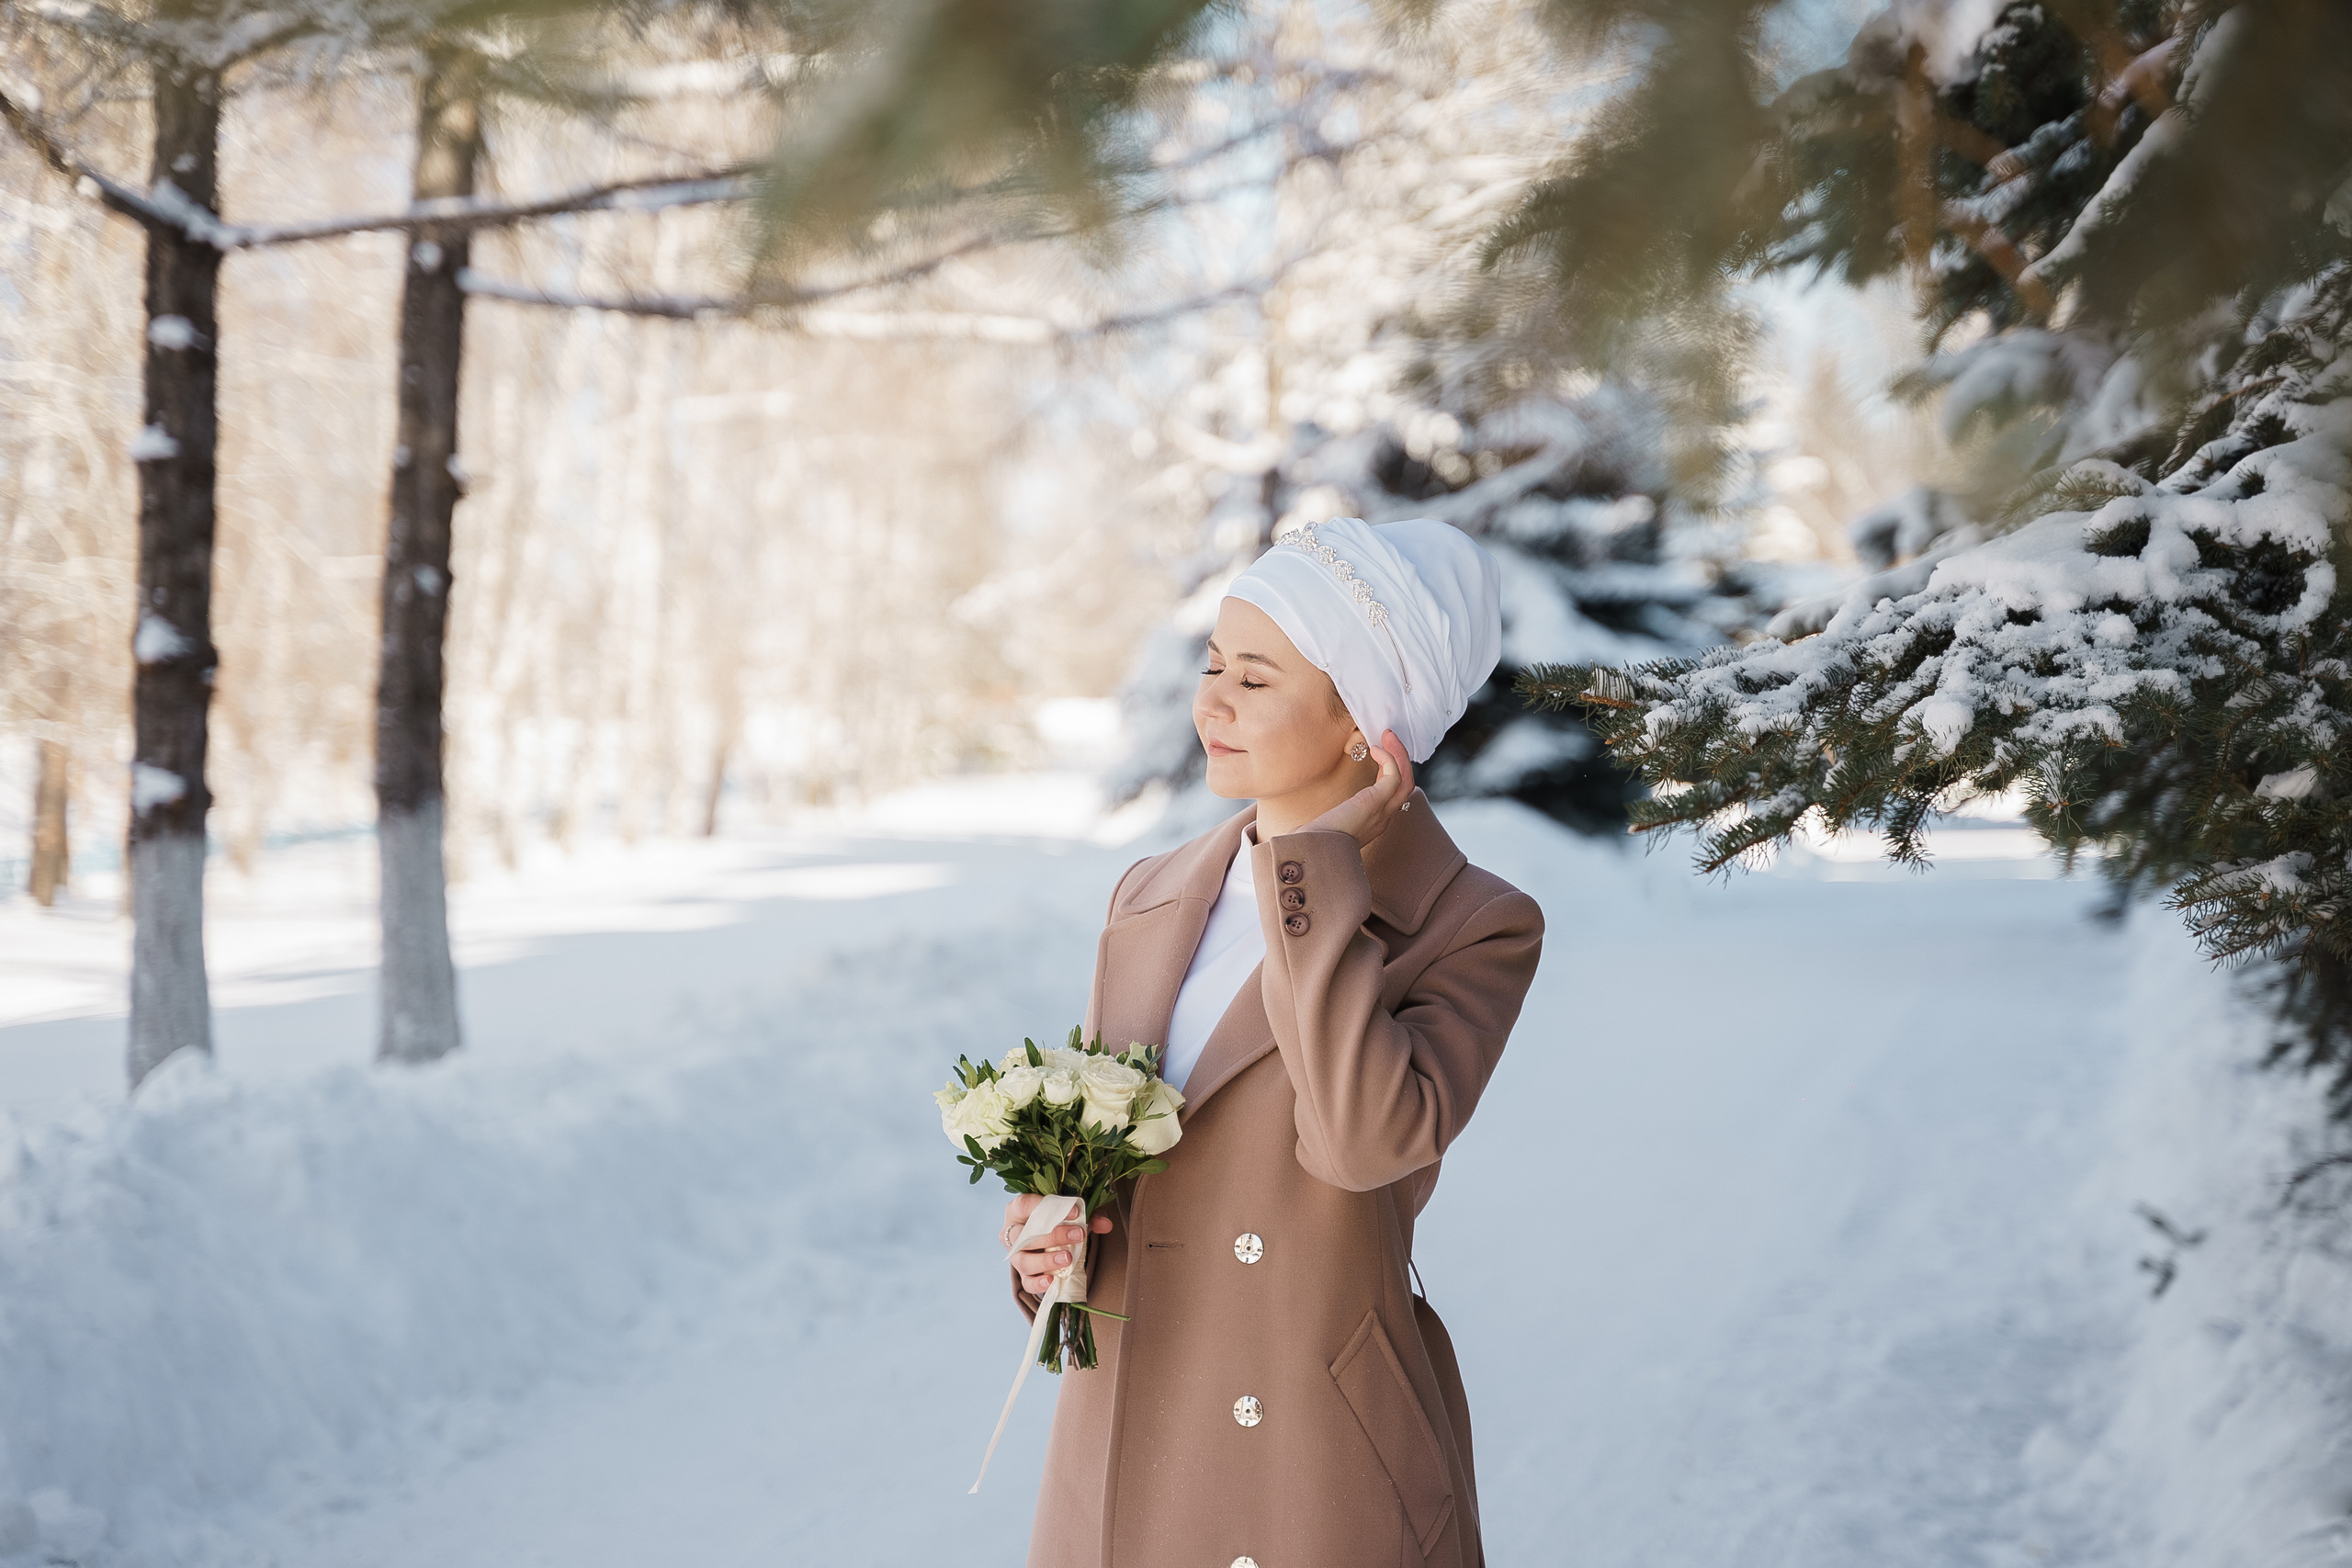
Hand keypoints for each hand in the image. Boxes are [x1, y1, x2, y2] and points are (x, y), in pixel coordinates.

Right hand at [1004, 1193, 1112, 1297]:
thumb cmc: (1056, 1220)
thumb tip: (1105, 1224)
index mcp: (1018, 1210)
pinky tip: (1052, 1281)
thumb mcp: (1071, 1213)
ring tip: (1068, 1258)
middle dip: (1052, 1236)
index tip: (1075, 1212)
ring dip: (1046, 1261)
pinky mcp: (1022, 1275)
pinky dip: (1038, 1283)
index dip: (1047, 1208)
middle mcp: (1011, 1233)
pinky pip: (1026, 1282)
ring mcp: (1015, 1256)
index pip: (1025, 1205)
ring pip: (1023, 1261)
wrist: (1048, 1238)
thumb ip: (1088, 1215)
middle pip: (1023, 1236)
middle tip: (1078, 1235)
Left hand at [1300, 729, 1414, 847]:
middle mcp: (1383, 819)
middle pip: (1405, 786)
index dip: (1389, 771)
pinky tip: (1375, 749)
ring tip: (1388, 736)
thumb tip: (1321, 810)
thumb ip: (1335, 815)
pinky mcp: (1376, 803)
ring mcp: (1382, 812)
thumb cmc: (1314, 839)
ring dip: (1399, 755)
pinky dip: (1389, 760)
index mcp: (1373, 824)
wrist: (1311, 849)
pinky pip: (1394, 776)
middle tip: (1389, 738)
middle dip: (1400, 759)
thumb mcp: (1330, 823)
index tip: (1379, 754)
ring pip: (1406, 780)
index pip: (1392, 794)